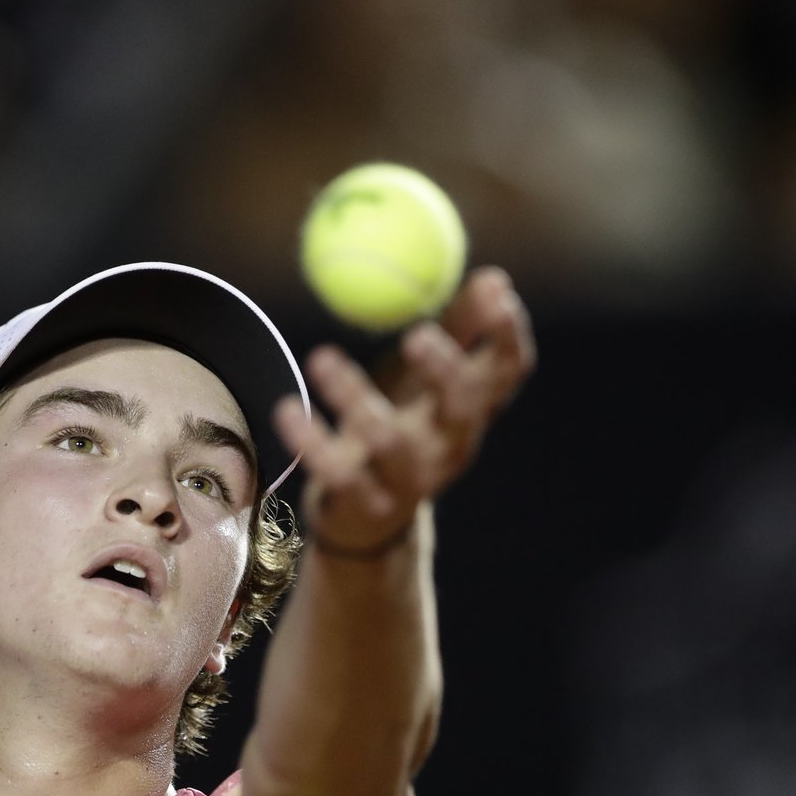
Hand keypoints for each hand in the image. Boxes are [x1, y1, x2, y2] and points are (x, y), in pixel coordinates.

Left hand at [274, 266, 535, 553]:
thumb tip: (496, 278)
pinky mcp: (367, 505)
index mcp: (470, 409)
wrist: (365, 517)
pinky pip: (339, 474)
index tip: (498, 295)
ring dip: (355, 396)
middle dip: (445, 371)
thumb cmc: (401, 423)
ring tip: (320, 358)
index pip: (507, 372)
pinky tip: (287, 411)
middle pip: (462, 408)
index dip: (508, 336)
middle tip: (417, 335)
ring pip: (391, 441)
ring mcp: (411, 480)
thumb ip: (458, 327)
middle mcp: (451, 445)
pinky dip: (311, 441)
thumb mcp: (426, 377)